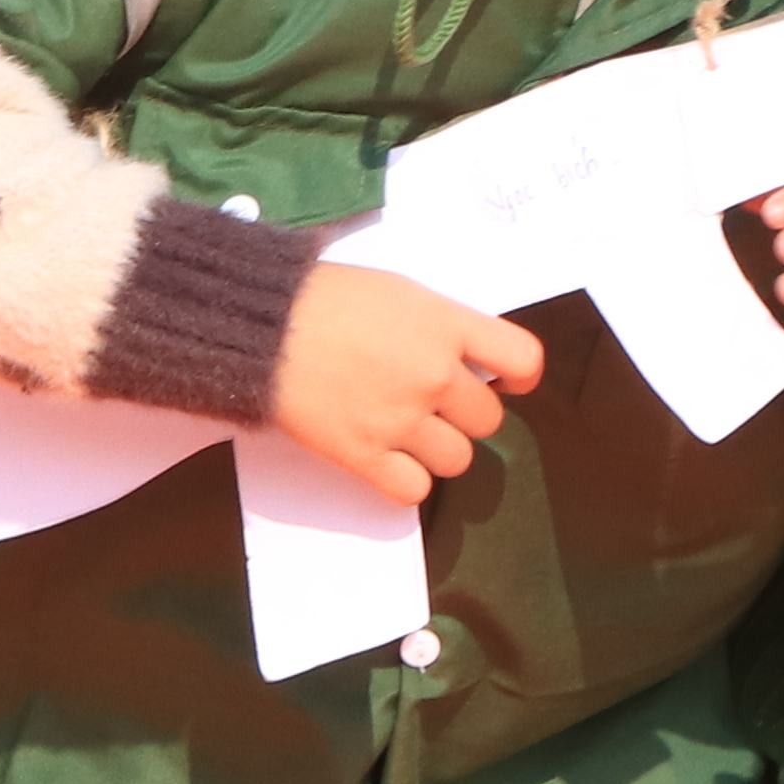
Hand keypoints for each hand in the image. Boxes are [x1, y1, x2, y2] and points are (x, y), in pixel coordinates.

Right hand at [271, 264, 541, 509]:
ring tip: (403, 429)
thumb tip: (468, 361)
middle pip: (487, 420)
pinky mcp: (364, 455)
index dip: (520, 377)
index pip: (523, 360)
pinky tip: (386, 458)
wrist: (261, 326)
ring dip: (436, 449)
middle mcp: (433, 375)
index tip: (503, 382)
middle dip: (463, 414)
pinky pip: (414, 490)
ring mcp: (400, 419)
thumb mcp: (399, 292)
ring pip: (456, 459)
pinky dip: (405, 480)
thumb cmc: (325, 299)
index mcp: (445, 326)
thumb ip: (442, 326)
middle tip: (429, 402)